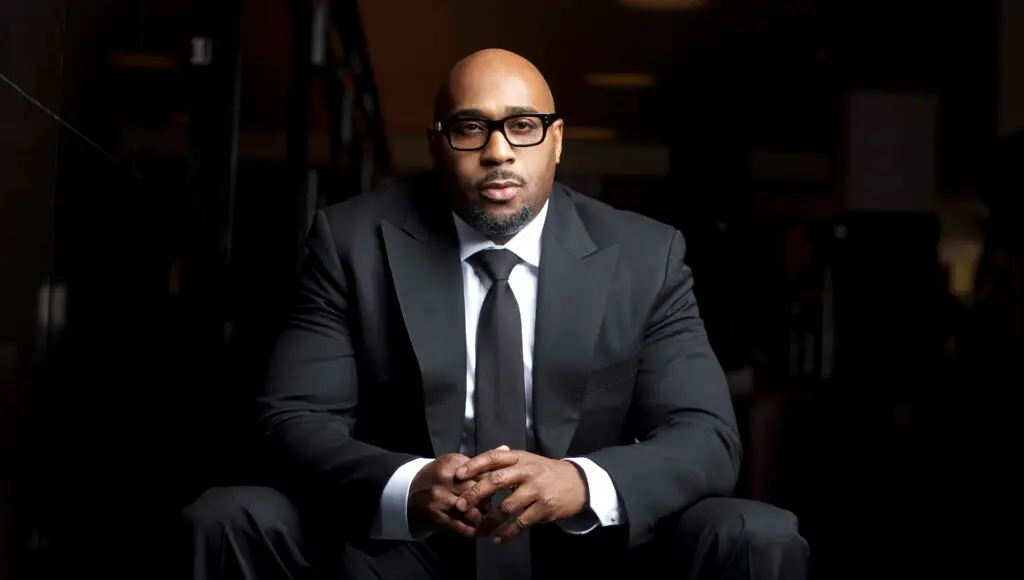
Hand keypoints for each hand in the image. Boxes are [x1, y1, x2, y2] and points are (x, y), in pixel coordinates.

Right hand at [407, 452, 495, 537]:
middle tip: (486, 504)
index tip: (495, 488)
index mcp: (453, 463)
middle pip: (479, 493)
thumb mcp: (456, 463)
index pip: (482, 473)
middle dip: (486, 501)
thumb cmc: (440, 477)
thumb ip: (481, 460)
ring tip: (478, 515)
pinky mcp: (437, 516)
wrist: (410, 493)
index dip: (492, 483)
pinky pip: (462, 527)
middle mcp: (446, 479)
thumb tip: (506, 448)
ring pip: (473, 512)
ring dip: (479, 517)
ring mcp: (440, 498)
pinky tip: (471, 527)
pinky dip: (470, 529)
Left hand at [454, 449, 587, 543]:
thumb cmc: (546, 472)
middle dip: (475, 494)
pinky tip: (498, 539)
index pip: (493, 457)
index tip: (458, 475)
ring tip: (479, 531)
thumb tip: (479, 460)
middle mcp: (528, 471)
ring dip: (490, 521)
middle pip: (497, 481)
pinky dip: (508, 533)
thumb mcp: (528, 460)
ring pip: (507, 507)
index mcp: (520, 457)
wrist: (577, 484)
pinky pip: (521, 523)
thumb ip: (506, 460)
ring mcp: (536, 490)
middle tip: (460, 506)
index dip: (474, 465)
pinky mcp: (544, 508)